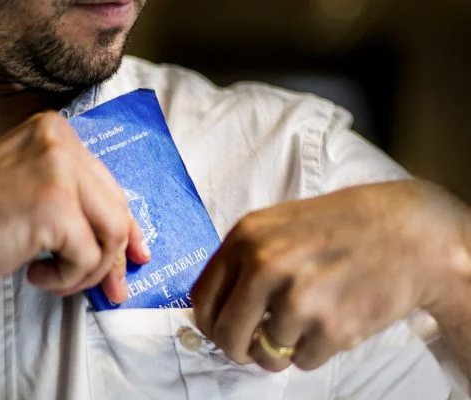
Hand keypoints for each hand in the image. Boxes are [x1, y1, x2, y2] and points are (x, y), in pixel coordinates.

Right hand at [0, 112, 149, 303]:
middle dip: (114, 257)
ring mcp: (59, 171)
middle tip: (109, 288)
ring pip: (112, 234)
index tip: (134, 255)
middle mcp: (61, 142)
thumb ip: (78, 205)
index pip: (109, 186)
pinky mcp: (54, 206)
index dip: (127, 227)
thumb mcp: (33, 193)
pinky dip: (67, 278)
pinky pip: (87, 256)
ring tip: (55, 278)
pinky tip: (35, 275)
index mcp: (55, 132)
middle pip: (116, 210)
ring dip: (89, 270)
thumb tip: (128, 244)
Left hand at [191, 180, 470, 371]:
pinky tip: (329, 322)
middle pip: (226, 335)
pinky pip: (302, 362)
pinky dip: (312, 351)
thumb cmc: (339, 226)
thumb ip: (242, 259)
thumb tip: (214, 305)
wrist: (405, 231)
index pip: (202, 299)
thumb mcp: (277, 224)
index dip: (208, 324)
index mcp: (247, 237)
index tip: (219, 331)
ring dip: (280, 349)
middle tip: (252, 346)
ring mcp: (300, 298)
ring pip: (266, 354)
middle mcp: (267, 265)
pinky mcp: (333, 327)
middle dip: (236, 349)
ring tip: (305, 322)